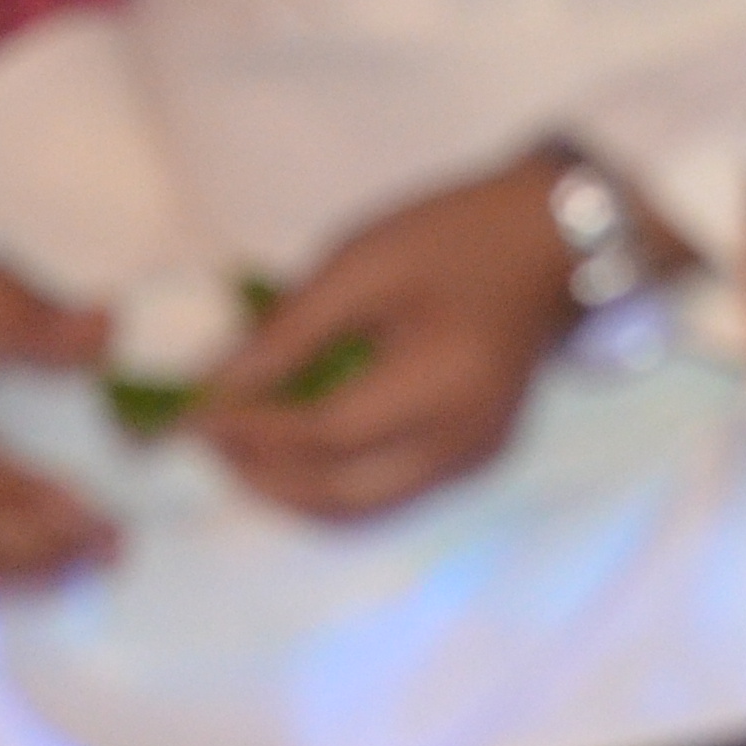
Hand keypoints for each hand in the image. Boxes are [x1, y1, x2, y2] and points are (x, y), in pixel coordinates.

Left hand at [190, 152, 581, 522]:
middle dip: (263, 479)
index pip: (323, 436)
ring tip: (242, 451)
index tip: (192, 416)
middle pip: (341, 496)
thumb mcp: (360, 265)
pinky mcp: (475, 459)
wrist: (552, 241)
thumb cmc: (454, 236)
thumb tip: (214, 388)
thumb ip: (286, 333)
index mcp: (439, 386)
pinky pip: (388, 493)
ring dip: (293, 492)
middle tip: (209, 442)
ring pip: (363, 509)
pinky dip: (332, 483)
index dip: (251, 432)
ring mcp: (474, 460)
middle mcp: (462, 443)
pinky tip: (296, 449)